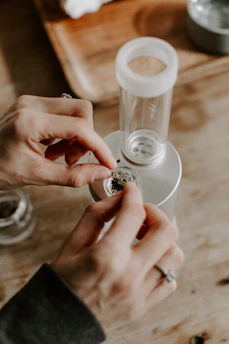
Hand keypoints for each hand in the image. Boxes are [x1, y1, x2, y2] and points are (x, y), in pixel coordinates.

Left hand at [0, 95, 115, 188]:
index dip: (99, 147)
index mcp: (30, 122)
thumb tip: (102, 171)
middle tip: (73, 160)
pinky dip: (66, 132)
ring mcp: (31, 102)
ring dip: (77, 135)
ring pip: (74, 110)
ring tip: (61, 156)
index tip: (108, 162)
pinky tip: (53, 149)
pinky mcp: (32, 105)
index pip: (79, 127)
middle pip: (82, 110)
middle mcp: (31, 105)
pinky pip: (63, 113)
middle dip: (87, 137)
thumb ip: (74, 176)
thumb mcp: (38, 177)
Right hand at [52, 183, 183, 332]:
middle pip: (166, 231)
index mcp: (107, 255)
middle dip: (156, 213)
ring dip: (163, 239)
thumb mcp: (73, 242)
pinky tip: (148, 260)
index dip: (134, 194)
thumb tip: (119, 199)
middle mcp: (129, 273)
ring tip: (145, 237)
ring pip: (175, 255)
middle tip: (141, 213)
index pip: (133, 213)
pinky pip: (170, 280)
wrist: (61, 319)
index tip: (131, 190)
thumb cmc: (64, 280)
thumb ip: (97, 215)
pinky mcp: (144, 304)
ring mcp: (140, 292)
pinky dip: (164, 265)